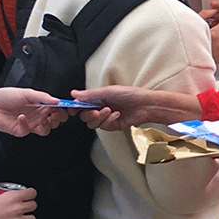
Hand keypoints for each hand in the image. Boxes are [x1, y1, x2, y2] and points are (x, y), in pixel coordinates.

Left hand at [0, 88, 67, 135]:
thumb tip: (58, 101)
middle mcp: (37, 115)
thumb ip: (43, 97)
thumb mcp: (27, 93)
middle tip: (55, 114)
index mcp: (41, 105)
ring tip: (43, 119)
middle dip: (58, 119)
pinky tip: (21, 117)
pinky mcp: (20, 130)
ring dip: (47, 125)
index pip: (58, 110)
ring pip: (45, 130)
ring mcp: (30, 124)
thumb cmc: (6, 96)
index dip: (63, 111)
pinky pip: (28, 131)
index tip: (66, 109)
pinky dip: (26, 124)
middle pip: (55, 122)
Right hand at [71, 86, 203, 125]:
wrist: (146, 105)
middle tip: (96, 111)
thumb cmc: (131, 94)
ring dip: (100, 118)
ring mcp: (106, 117)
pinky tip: (117, 115)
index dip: (75, 107)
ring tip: (109, 111)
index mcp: (98, 98)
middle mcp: (100, 107)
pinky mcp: (113, 125)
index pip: (81, 104)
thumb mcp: (109, 91)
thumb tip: (74, 93)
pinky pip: (103, 127)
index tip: (73, 109)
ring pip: (92, 123)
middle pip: (84, 116)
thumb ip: (90, 94)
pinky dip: (109, 121)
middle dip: (89, 114)